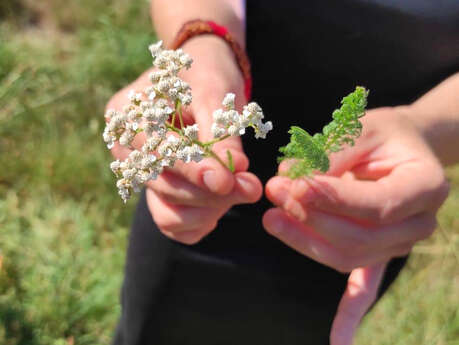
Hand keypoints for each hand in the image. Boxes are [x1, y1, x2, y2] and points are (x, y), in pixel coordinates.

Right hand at [106, 37, 261, 243]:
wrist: (203, 77)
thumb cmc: (206, 74)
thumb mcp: (214, 93)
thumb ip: (221, 134)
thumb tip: (236, 170)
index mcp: (127, 115)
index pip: (156, 152)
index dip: (192, 169)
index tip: (226, 181)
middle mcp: (126, 151)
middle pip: (163, 186)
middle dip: (211, 192)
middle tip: (251, 187)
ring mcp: (141, 177)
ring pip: (169, 211)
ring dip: (210, 207)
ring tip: (242, 187)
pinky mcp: (158, 194)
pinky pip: (174, 224)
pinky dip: (201, 221)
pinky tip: (223, 203)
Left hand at [262, 106, 449, 344]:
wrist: (403, 148)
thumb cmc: (383, 135)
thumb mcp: (361, 128)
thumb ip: (329, 153)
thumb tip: (289, 179)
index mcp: (424, 187)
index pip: (375, 205)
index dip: (331, 198)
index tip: (293, 183)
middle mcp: (417, 223)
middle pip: (359, 237)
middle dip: (310, 216)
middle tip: (274, 190)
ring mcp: (399, 244)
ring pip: (348, 257)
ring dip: (306, 240)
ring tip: (272, 216)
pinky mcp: (379, 253)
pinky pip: (365, 286)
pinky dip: (349, 314)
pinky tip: (338, 341)